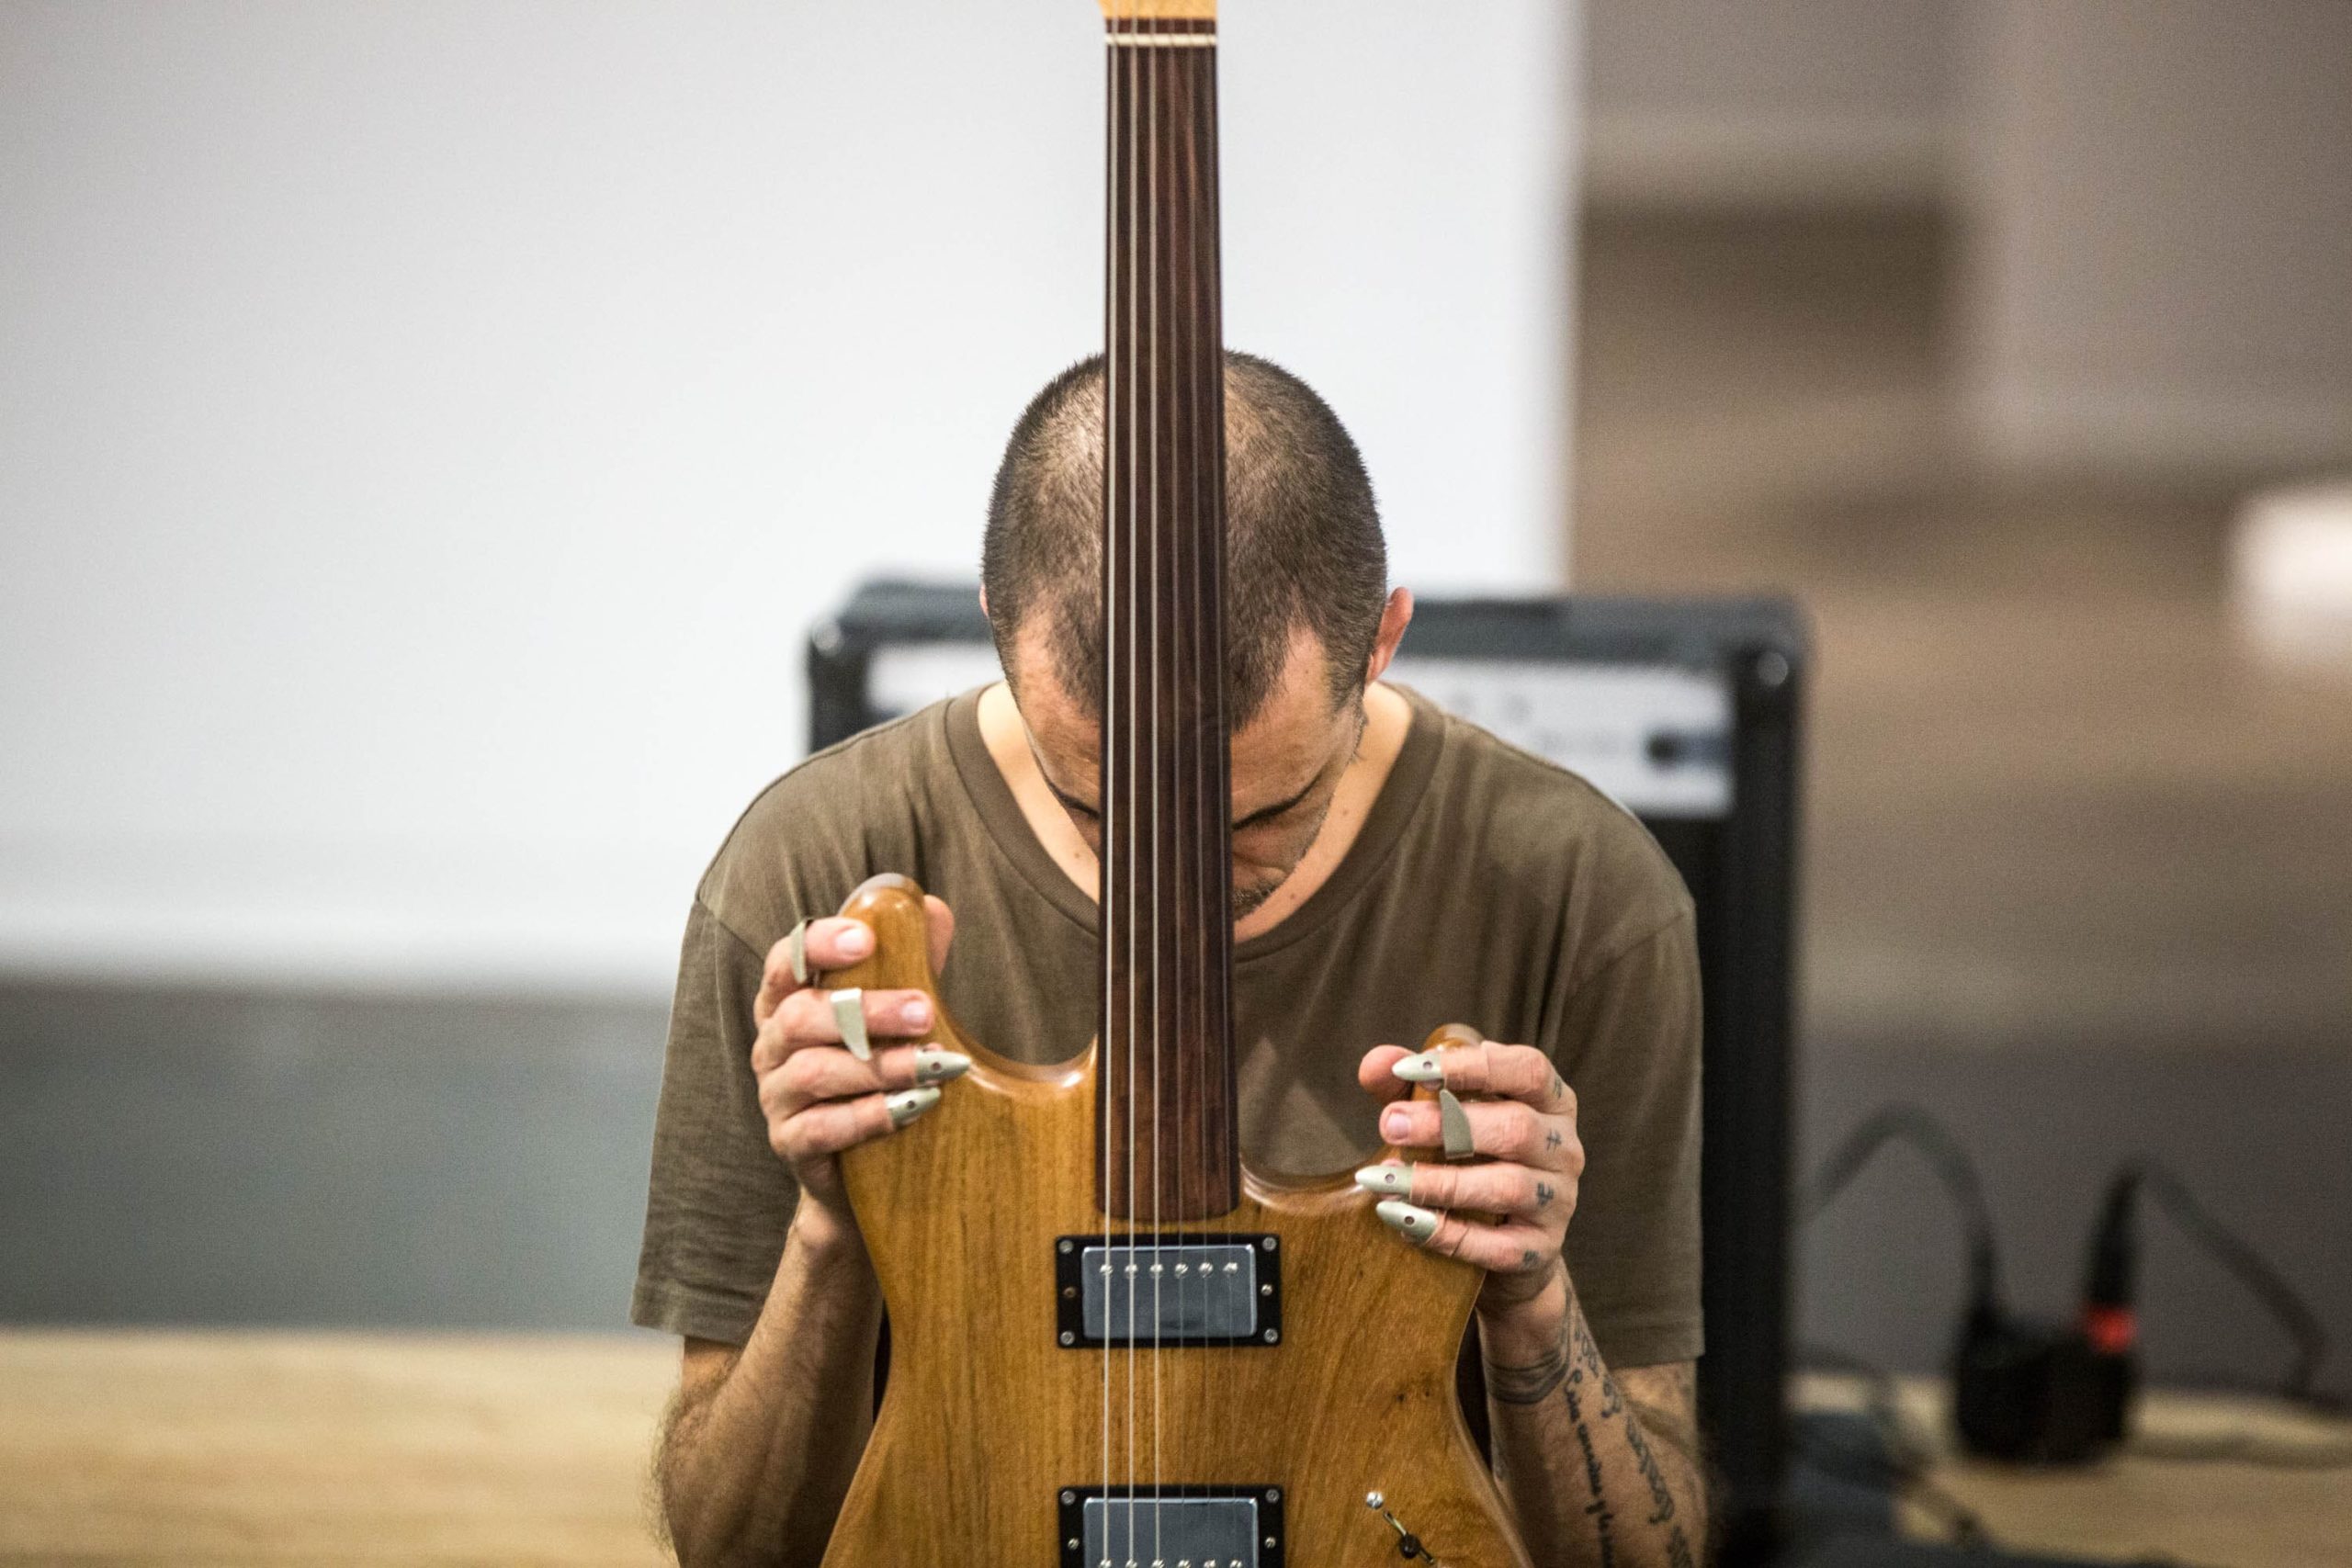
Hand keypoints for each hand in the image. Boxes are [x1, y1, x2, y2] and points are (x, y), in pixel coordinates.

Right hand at [750, 897, 961, 1232]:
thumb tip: (933, 909)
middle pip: (802, 1015)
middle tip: (926, 1011)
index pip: (784, 960)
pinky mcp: (790, 1143)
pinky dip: (871, 1115)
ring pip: (815, 1071)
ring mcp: (776, 1096)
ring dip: (880, 1065)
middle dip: (868, 1010)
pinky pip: (822, 1128)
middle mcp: (772, 1044)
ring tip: (937, 1065)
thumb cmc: (877, 1069)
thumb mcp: (896, 1013)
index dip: (818, 944)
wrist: (862, 1166)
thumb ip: (911, 961)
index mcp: (787, 1001)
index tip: (865, 939)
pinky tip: (915, 1107)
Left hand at [1354, 1038, 1583, 1321]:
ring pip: (1508, 1187)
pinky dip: (1448, 1234)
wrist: (1500, 1244)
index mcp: (1551, 1101)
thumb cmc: (1470, 1160)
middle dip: (1446, 1125)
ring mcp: (1559, 1202)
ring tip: (1385, 1180)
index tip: (1410, 1070)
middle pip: (1516, 1127)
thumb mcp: (1442, 1116)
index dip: (1471, 1065)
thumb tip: (1376, 1064)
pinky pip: (1499, 1247)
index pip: (1528, 1069)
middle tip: (1388, 1126)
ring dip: (1439, 1183)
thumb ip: (1408, 1087)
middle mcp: (1564, 1148)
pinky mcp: (1541, 1250)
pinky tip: (1404, 1221)